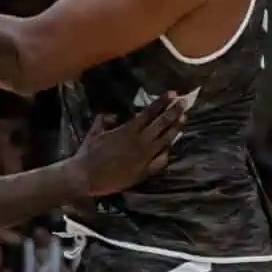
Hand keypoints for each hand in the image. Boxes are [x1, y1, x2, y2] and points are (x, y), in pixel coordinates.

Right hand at [68, 97, 187, 196]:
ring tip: (184, 119)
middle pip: (162, 123)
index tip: (172, 94)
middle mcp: (140, 142)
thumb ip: (104, 119)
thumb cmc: (88, 153)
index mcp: (128, 130)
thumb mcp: (94, 131)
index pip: (149, 112)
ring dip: (175, 128)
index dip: (162, 102)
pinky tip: (171, 147)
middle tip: (185, 102)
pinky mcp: (145, 171)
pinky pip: (161, 160)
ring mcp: (145, 157)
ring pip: (165, 140)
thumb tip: (114, 115)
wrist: (86, 177)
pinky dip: (167, 152)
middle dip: (174, 111)